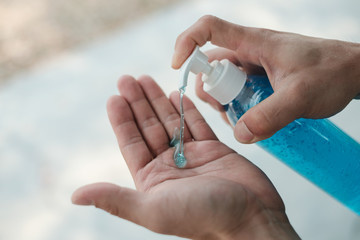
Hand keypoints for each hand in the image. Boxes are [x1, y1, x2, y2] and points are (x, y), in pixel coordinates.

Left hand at [72, 75, 298, 239]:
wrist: (250, 220)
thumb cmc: (203, 217)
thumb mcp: (153, 209)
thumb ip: (115, 199)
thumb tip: (76, 196)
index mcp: (152, 180)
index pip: (131, 143)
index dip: (122, 119)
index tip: (114, 96)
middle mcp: (170, 167)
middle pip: (149, 128)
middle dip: (137, 103)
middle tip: (127, 79)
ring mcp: (192, 157)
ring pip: (171, 122)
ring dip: (158, 101)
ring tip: (146, 79)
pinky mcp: (214, 150)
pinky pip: (196, 124)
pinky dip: (186, 109)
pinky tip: (174, 94)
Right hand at [172, 15, 359, 142]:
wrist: (354, 72)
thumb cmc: (332, 72)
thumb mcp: (300, 95)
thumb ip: (270, 116)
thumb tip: (240, 134)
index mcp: (254, 43)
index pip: (209, 28)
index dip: (187, 42)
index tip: (179, 66)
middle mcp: (250, 51)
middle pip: (211, 63)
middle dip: (210, 88)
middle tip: (223, 110)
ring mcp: (256, 65)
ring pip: (224, 79)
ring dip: (223, 99)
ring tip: (238, 117)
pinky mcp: (262, 78)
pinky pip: (239, 89)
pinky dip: (236, 104)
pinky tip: (249, 118)